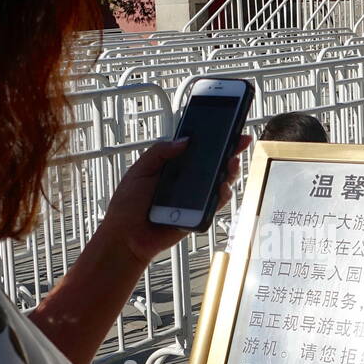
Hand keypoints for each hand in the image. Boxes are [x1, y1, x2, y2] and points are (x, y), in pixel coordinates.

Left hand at [97, 134, 250, 266]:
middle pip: (213, 163)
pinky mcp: (198, 215)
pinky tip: (221, 187)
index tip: (226, 126)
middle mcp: (186, 180)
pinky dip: (221, 195)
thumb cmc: (127, 206)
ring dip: (229, 171)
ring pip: (220, 182)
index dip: (212, 138)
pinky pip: (215, 204)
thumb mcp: (140, 170)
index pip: (196, 149)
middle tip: (238, 141)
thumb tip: (185, 140)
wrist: (125, 237)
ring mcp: (194, 198)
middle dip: (229, 151)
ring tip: (231, 163)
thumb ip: (160, 152)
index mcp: (172, 166)